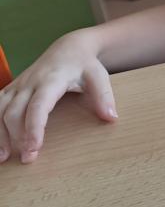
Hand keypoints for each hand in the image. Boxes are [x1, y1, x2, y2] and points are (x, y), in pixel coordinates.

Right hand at [0, 33, 117, 164]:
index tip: (34, 148)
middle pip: (14, 111)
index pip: (38, 106)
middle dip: (17, 136)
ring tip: (3, 157)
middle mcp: (30, 82)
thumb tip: (111, 118)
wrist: (69, 48)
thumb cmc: (84, 65)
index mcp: (51, 79)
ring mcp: (18, 85)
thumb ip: (104, 96)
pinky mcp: (12, 89)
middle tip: (28, 159)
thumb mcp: (100, 76)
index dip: (34, 128)